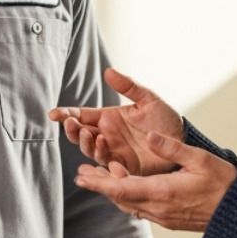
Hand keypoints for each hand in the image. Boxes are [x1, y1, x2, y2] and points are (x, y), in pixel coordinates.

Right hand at [50, 67, 184, 175]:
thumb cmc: (165, 119)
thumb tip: (108, 71)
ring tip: (92, 135)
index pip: (81, 116)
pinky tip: (104, 149)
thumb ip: (129, 86)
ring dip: (87, 144)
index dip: (66, 115)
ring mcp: (114, 151)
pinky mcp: (124, 166)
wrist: (183, 141)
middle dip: (73, 131)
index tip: (53, 114)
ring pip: (91, 150)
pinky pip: (108, 164)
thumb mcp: (148, 99)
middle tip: (72, 124)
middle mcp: (107, 135)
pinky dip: (103, 158)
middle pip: (80, 135)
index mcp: (108, 118)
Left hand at [75, 131, 235, 231]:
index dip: (99, 182)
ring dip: (113, 192)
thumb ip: (172, 147)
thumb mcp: (200, 159)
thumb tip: (149, 135)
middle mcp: (158, 208)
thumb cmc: (224, 185)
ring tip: (99, 180)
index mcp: (162, 191)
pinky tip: (125, 189)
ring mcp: (163, 217)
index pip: (122, 187)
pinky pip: (141, 209)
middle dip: (100, 185)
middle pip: (120, 198)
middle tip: (82, 175)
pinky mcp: (169, 221)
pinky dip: (128, 198)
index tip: (82, 176)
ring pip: (129, 205)